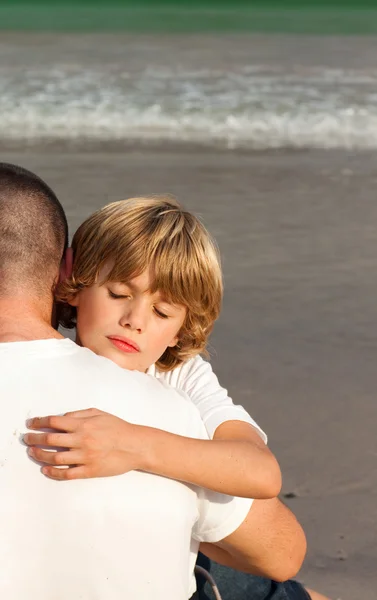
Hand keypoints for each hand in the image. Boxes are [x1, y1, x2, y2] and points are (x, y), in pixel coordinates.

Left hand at [23, 408, 144, 480]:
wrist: (135, 445)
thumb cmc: (118, 428)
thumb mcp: (99, 414)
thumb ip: (79, 414)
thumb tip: (61, 418)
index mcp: (84, 424)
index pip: (55, 422)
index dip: (40, 422)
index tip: (31, 423)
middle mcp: (82, 440)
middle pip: (50, 440)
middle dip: (34, 438)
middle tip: (27, 438)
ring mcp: (85, 457)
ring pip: (55, 458)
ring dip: (40, 455)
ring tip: (32, 452)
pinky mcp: (89, 471)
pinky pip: (67, 474)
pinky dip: (53, 473)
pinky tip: (45, 470)